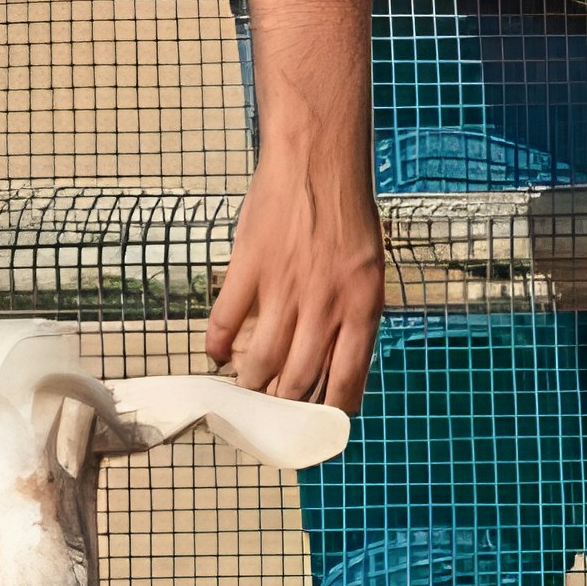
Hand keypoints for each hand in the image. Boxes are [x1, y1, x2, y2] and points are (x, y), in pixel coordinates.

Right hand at [202, 155, 386, 414]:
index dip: (328, 414)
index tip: (315, 426)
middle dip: (282, 406)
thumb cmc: (346, 211)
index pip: (347, 381)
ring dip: (249, 383)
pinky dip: (218, 346)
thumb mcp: (368, 269)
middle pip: (298, 381)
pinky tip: (218, 354)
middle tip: (271, 411)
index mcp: (361, 307)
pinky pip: (225, 322)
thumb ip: (352, 316)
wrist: (317, 159)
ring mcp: (284, 288)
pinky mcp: (249, 269)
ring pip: (259, 362)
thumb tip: (337, 365)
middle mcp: (324, 305)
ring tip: (245, 386)